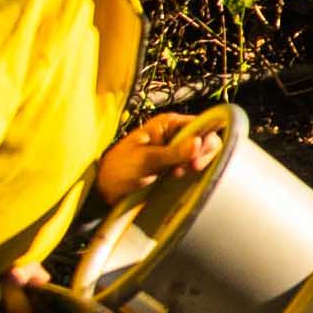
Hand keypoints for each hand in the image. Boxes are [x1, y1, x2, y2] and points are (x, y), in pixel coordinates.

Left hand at [91, 106, 229, 209]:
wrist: (106, 189)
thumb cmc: (120, 168)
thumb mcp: (146, 159)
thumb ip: (173, 152)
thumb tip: (199, 142)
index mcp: (168, 124)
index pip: (201, 124)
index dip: (206, 139)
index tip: (197, 157)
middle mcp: (175, 134)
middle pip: (206, 139)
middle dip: (202, 154)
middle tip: (190, 168)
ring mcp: (176, 150)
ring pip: (201, 154)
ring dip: (196, 165)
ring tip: (178, 174)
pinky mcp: (175, 165)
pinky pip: (193, 166)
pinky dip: (191, 173)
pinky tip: (177, 178)